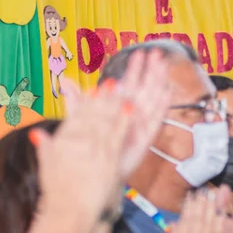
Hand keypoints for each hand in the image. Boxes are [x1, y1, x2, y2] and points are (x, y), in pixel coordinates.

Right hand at [33, 76, 133, 216]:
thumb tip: (37, 133)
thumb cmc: (58, 191)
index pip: (77, 115)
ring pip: (108, 121)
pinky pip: (119, 135)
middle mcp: (82, 141)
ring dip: (116, 103)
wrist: (71, 210)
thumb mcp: (47, 166)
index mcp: (66, 140)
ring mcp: (98, 149)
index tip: (93, 89)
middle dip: (104, 97)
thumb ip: (45, 146)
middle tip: (113, 82)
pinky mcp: (111, 159)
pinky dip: (124, 120)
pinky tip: (131, 109)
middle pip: (94, 114)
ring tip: (124, 90)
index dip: (86, 101)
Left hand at [60, 52, 170, 180]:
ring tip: (164, 66)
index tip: (139, 53)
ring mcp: (138, 127)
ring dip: (158, 83)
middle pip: (143, 89)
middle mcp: (130, 117)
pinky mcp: (144, 140)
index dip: (134, 70)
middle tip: (156, 53)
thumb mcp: (78, 124)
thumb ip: (76, 103)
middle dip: (150, 71)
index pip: (127, 85)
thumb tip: (65, 82)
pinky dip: (162, 107)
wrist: (93, 180)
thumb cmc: (87, 153)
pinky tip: (168, 92)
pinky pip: (155, 121)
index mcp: (116, 111)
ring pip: (151, 100)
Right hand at [168, 190, 224, 232]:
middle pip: (197, 220)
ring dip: (209, 208)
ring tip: (211, 195)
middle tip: (202, 190)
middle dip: (199, 204)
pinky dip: (219, 222)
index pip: (185, 222)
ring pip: (208, 224)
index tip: (190, 196)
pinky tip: (220, 212)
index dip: (188, 207)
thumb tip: (174, 224)